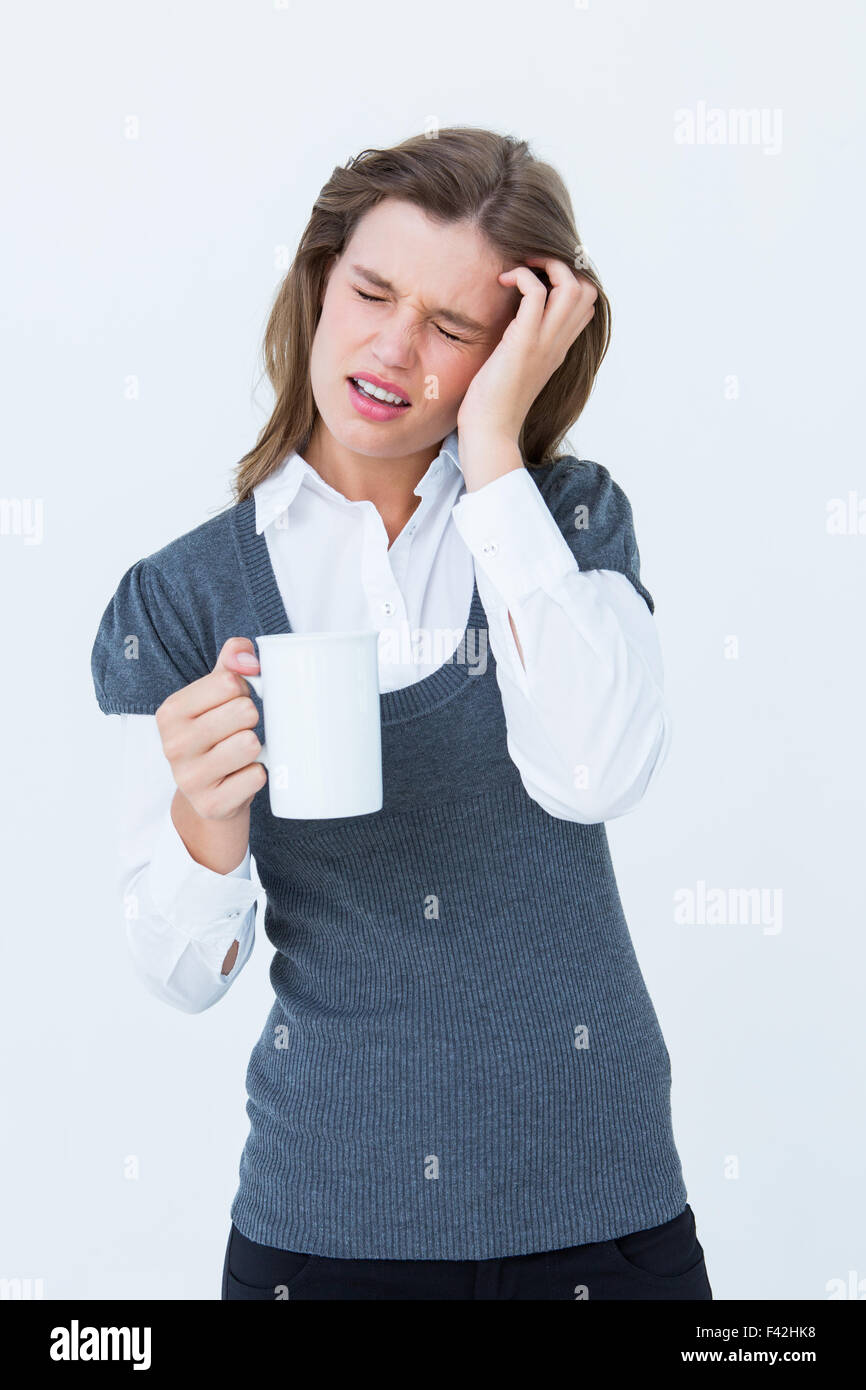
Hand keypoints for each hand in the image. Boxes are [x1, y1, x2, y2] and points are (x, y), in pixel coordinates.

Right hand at [155, 637, 267, 821]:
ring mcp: (190, 778)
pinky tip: (241, 777)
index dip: (244, 690)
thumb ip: (228, 665)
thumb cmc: (215, 738)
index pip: (228, 682)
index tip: (234, 703)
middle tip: (240, 731)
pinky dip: (258, 775)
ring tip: (241, 755)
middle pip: (244, 711)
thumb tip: (245, 653)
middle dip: (252, 719)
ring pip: (251, 744)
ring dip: (256, 749)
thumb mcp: (214, 698)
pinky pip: (256, 777)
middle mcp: (174, 744)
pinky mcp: (211, 804)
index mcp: (170, 712)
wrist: (208, 797)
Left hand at [456, 256, 597, 442]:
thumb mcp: (515, 367)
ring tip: (520, 268)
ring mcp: (545, 342)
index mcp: (559, 348)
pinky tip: (502, 282)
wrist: (490, 431)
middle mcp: (558, 343)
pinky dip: (522, 275)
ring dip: (546, 264)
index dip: (567, 282)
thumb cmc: (493, 404)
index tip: (537, 279)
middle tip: (530, 267)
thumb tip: (508, 325)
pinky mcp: (524, 342)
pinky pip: (536, 292)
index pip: (585, 305)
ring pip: (571, 285)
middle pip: (587, 290)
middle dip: (561, 266)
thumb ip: (522, 344)